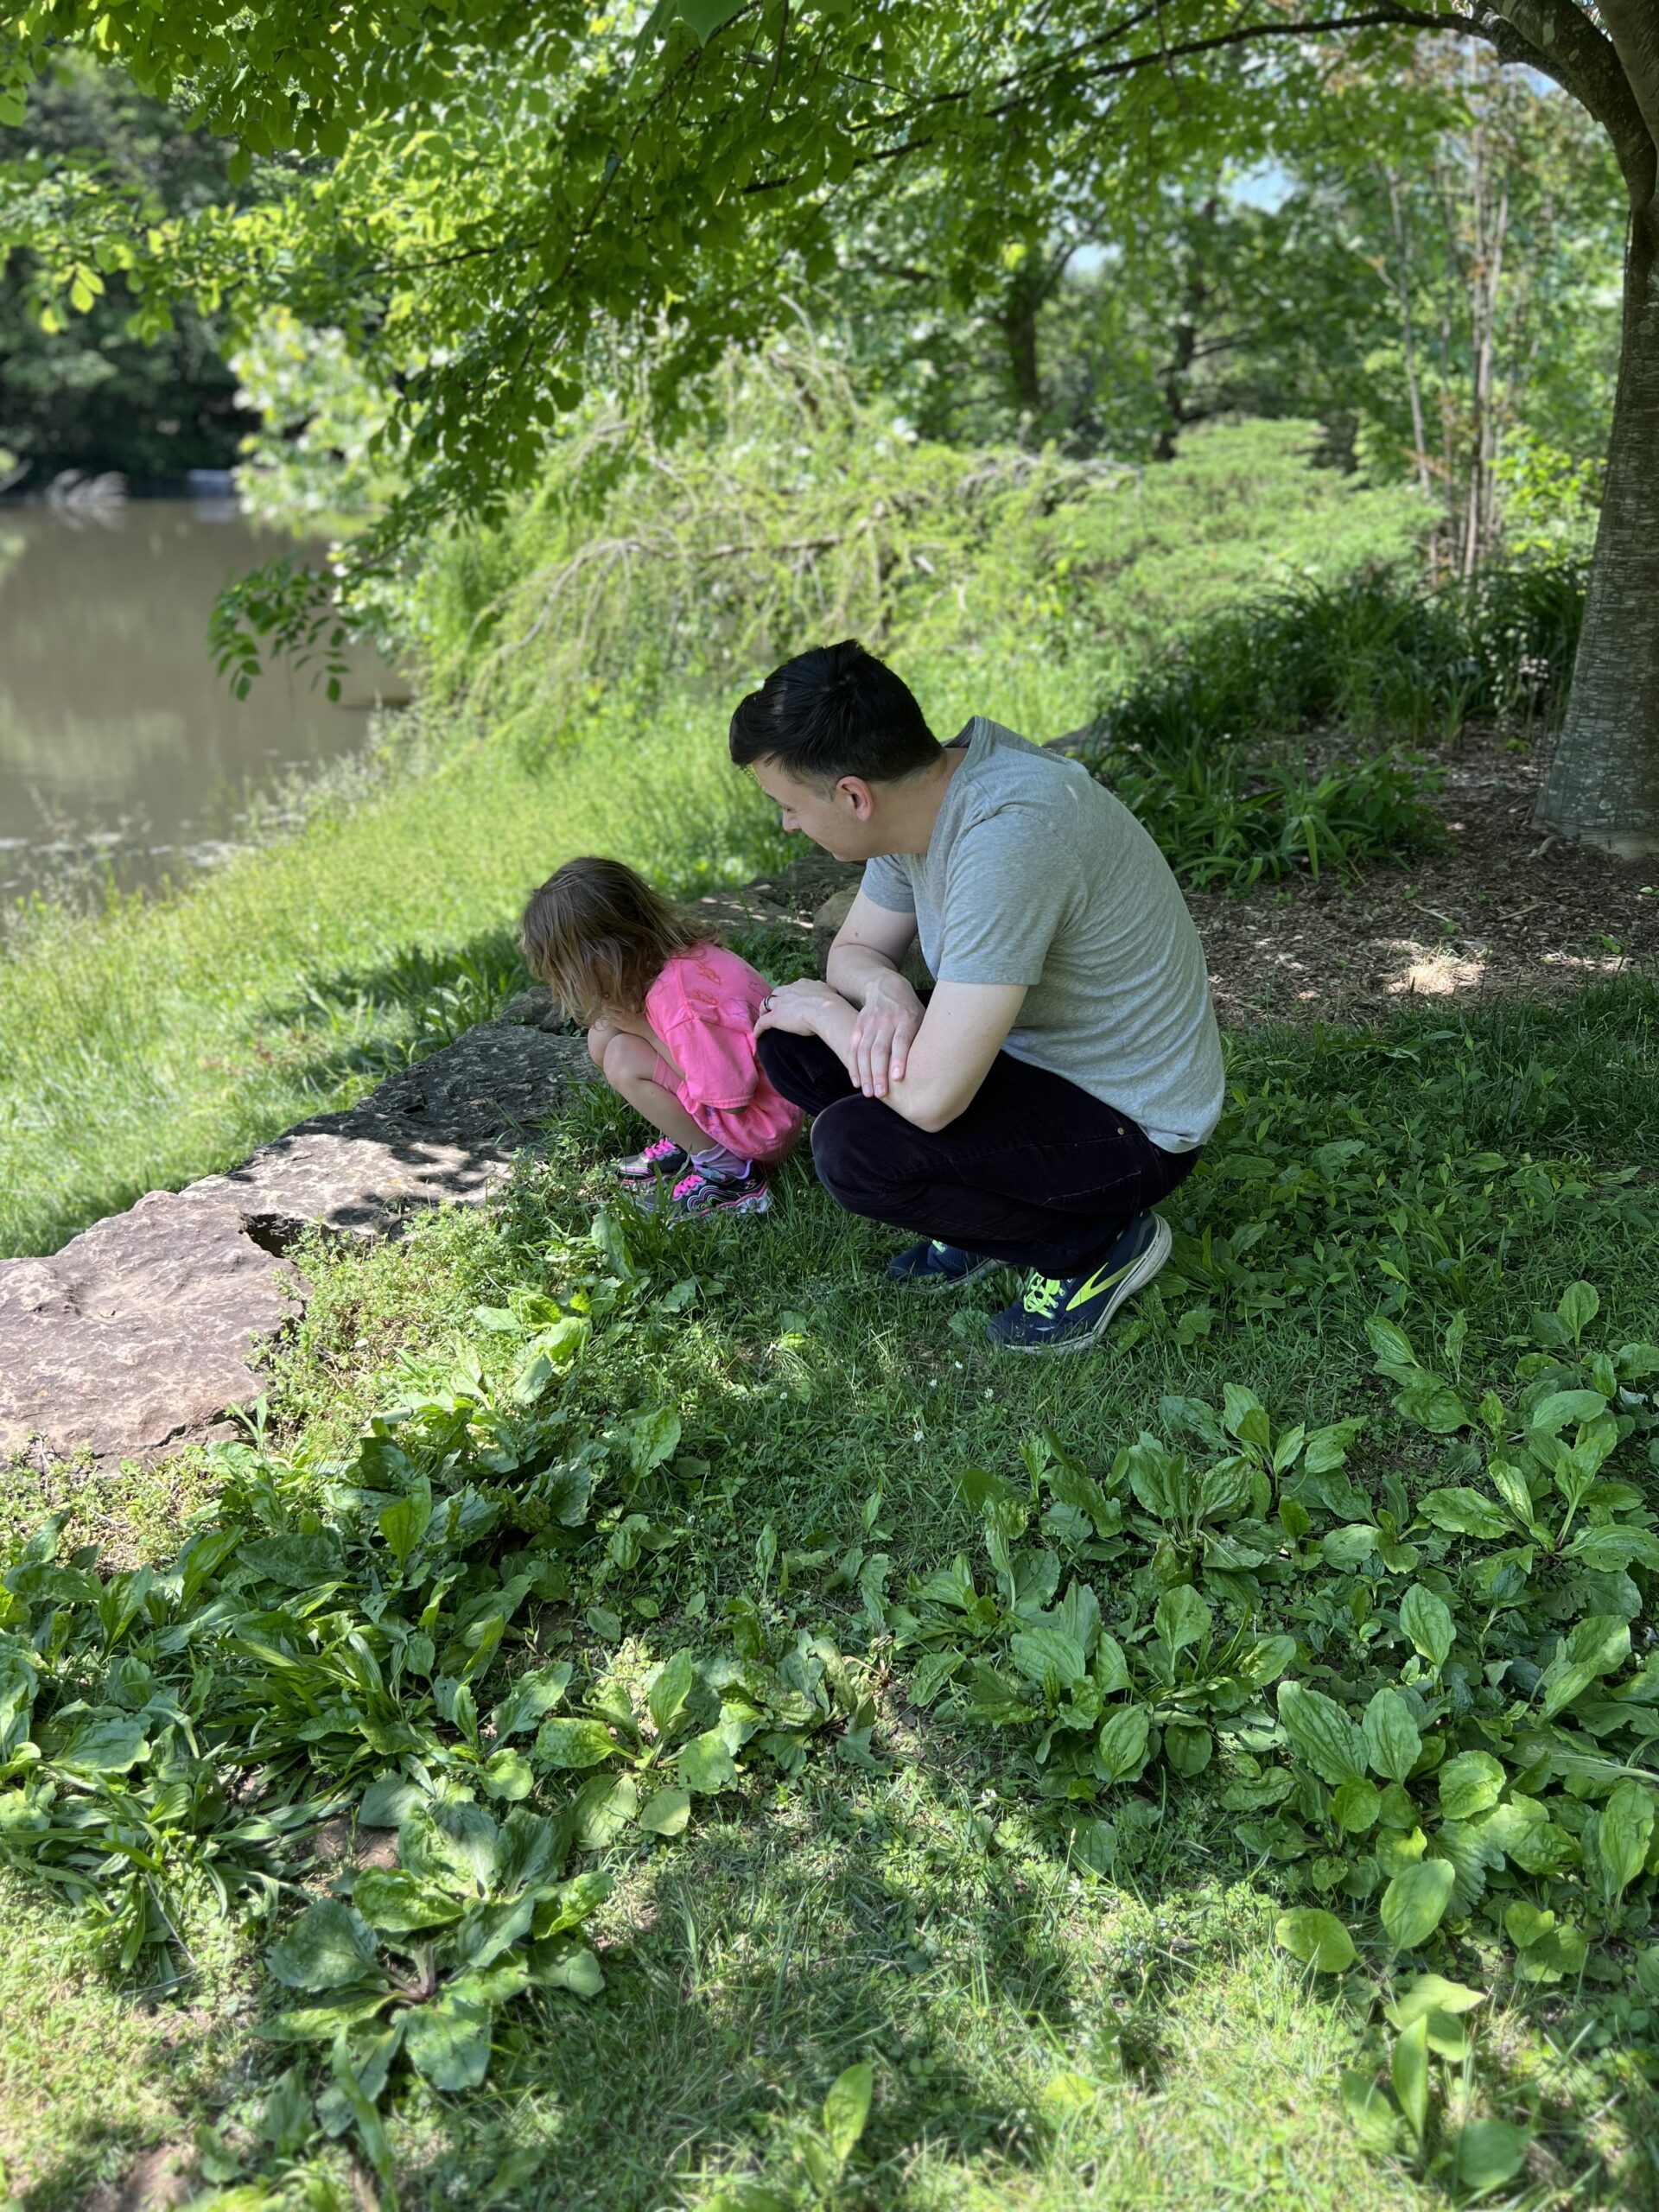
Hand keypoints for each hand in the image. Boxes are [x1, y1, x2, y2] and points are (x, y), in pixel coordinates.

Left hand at [753, 978, 840, 1038]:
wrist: (824, 1009)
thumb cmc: (831, 1003)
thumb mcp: (828, 991)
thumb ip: (825, 991)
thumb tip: (828, 993)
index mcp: (802, 985)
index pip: (792, 988)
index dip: (789, 994)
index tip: (790, 999)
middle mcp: (789, 991)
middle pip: (776, 993)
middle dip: (774, 999)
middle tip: (774, 1007)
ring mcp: (781, 1004)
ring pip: (766, 1004)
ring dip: (764, 1010)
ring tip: (763, 1017)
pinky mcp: (775, 1017)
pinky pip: (762, 1023)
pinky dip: (758, 1028)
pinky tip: (756, 1035)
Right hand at [849, 972, 923, 1097]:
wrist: (886, 987)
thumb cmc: (911, 1011)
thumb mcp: (923, 1018)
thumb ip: (923, 1040)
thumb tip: (934, 1070)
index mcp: (906, 1018)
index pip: (901, 1040)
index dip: (899, 1059)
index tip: (897, 1077)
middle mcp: (886, 1020)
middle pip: (880, 1049)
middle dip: (878, 1073)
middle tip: (880, 1094)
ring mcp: (870, 1023)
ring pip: (864, 1050)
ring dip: (865, 1073)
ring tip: (868, 1092)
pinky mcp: (858, 1025)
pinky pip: (853, 1047)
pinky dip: (853, 1066)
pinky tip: (856, 1082)